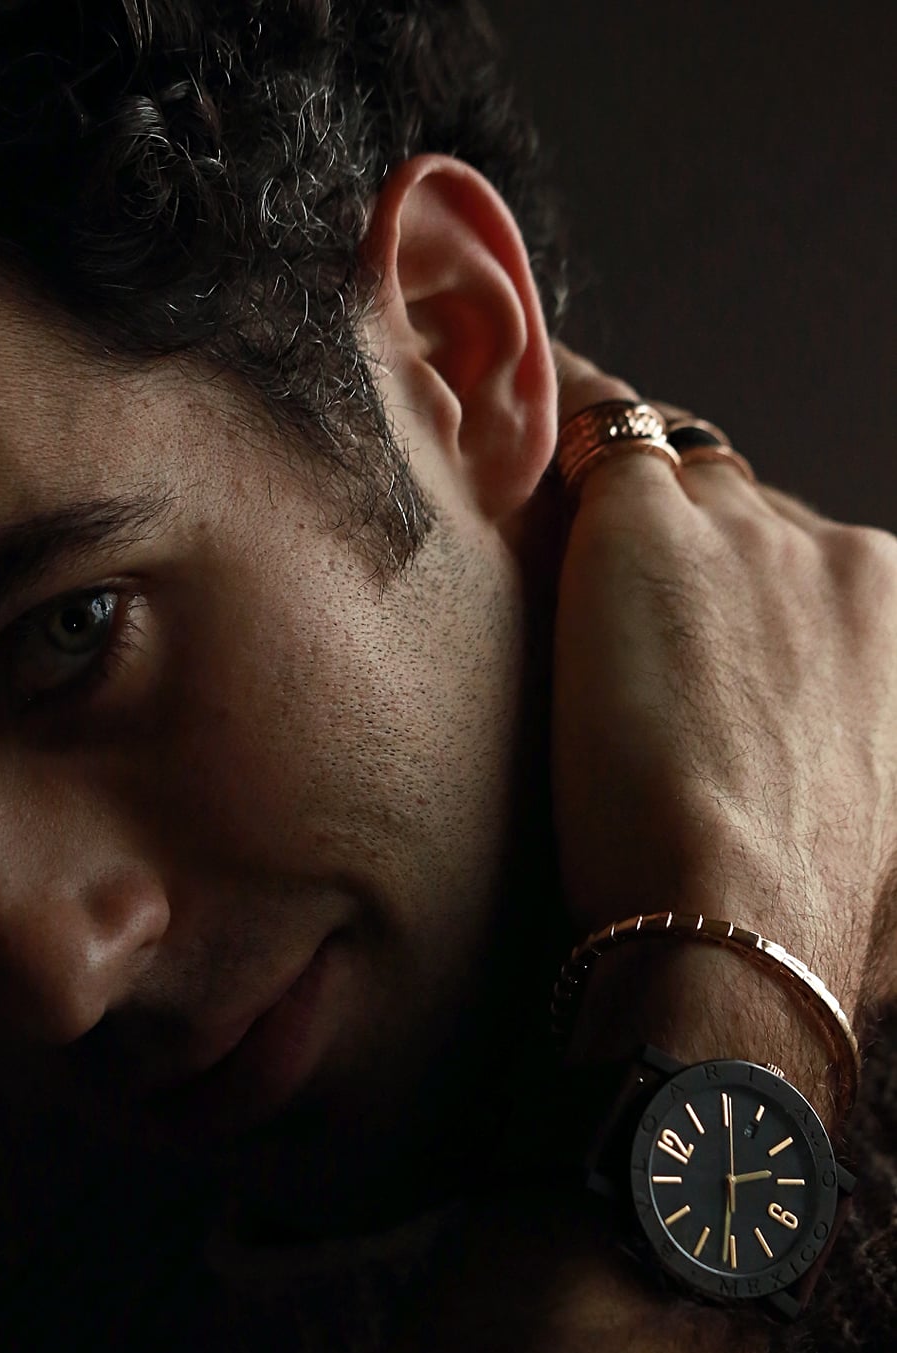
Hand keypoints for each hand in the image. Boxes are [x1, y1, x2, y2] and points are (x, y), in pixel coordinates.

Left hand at [549, 343, 896, 1034]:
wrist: (744, 933)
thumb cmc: (798, 932)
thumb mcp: (873, 861)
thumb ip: (844, 797)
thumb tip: (808, 824)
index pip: (809, 573)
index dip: (740, 597)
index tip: (687, 634)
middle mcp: (846, 566)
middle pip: (747, 515)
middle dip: (685, 547)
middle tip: (597, 597)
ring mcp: (751, 537)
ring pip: (673, 467)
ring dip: (615, 490)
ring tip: (527, 490)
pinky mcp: (651, 528)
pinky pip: (597, 426)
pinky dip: (551, 419)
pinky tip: (494, 417)